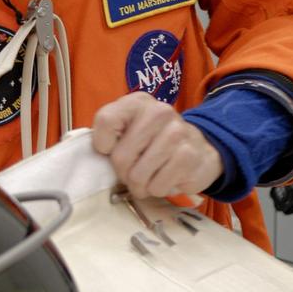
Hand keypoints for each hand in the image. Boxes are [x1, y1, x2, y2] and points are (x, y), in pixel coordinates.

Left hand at [91, 93, 222, 198]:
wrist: (198, 149)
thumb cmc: (154, 143)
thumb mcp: (130, 130)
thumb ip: (110, 135)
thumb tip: (93, 157)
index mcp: (137, 102)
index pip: (106, 121)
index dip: (102, 144)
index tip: (111, 150)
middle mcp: (158, 112)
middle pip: (120, 156)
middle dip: (124, 173)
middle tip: (135, 171)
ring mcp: (176, 132)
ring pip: (138, 175)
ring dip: (142, 185)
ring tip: (151, 176)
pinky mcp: (188, 156)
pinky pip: (157, 186)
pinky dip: (159, 189)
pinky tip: (167, 177)